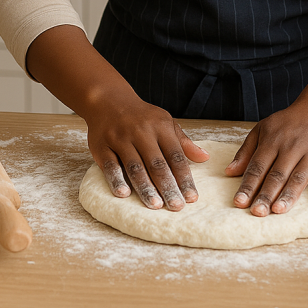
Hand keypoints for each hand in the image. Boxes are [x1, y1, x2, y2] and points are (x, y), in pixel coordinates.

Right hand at [26, 26, 209, 211]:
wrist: (108, 100)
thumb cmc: (142, 116)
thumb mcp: (165, 122)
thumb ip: (183, 142)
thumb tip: (205, 158)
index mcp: (160, 127)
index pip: (176, 155)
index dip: (184, 177)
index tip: (192, 197)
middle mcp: (141, 132)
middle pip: (157, 164)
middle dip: (168, 186)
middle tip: (177, 206)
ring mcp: (120, 139)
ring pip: (135, 167)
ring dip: (146, 187)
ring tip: (156, 205)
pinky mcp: (102, 146)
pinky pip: (110, 165)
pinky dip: (117, 180)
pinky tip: (125, 194)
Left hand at [224, 97, 307, 216]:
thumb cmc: (289, 122)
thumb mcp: (263, 128)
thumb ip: (246, 150)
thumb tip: (229, 172)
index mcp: (272, 140)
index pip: (257, 167)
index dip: (248, 185)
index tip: (239, 203)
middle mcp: (291, 146)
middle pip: (277, 174)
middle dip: (266, 194)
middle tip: (257, 213)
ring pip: (298, 176)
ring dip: (289, 194)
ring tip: (278, 210)